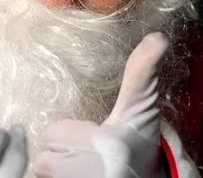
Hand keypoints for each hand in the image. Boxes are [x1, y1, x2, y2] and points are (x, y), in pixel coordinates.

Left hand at [33, 33, 169, 177]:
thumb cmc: (139, 145)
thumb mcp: (139, 109)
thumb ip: (141, 74)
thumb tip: (158, 37)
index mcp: (108, 145)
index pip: (54, 134)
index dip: (70, 135)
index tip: (94, 140)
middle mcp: (97, 172)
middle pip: (45, 157)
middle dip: (62, 156)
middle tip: (87, 159)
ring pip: (44, 172)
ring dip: (57, 172)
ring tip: (82, 171)